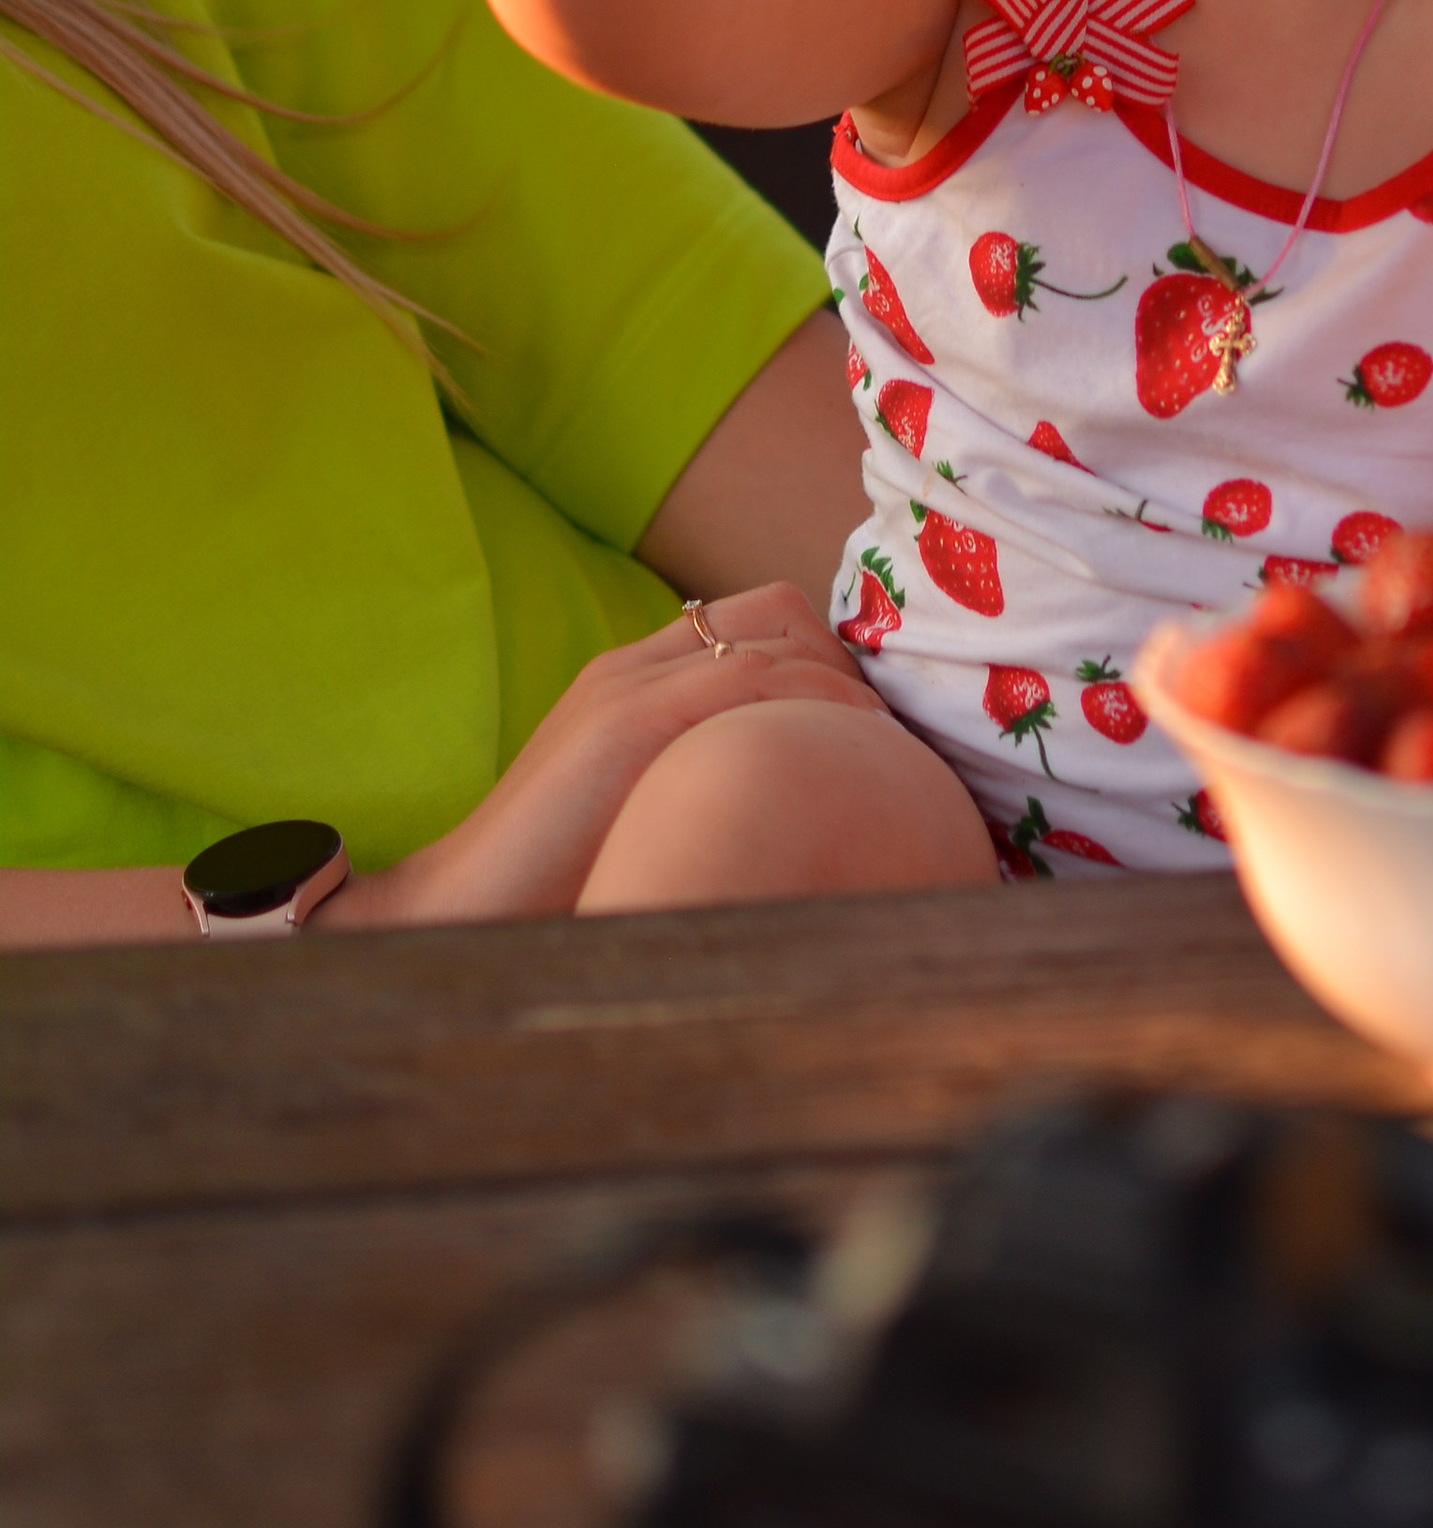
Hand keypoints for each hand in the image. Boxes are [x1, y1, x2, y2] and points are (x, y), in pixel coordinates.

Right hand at [331, 584, 888, 926]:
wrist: (453, 915)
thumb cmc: (554, 890)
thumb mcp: (640, 815)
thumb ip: (697, 784)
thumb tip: (791, 820)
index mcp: (627, 682)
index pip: (756, 621)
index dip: (828, 662)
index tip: (868, 730)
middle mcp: (628, 667)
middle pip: (777, 612)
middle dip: (847, 665)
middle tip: (884, 743)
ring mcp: (626, 689)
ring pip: (777, 639)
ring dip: (848, 692)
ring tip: (884, 758)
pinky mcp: (627, 724)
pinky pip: (752, 681)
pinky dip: (818, 710)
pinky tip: (851, 764)